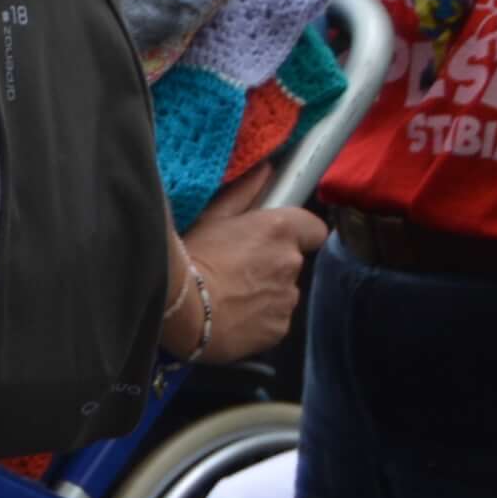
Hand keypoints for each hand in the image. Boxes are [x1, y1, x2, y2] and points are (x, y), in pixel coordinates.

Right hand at [178, 198, 324, 364]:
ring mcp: (287, 298)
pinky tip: (230, 316)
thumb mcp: (209, 218)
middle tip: (234, 267)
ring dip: (263, 292)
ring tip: (228, 294)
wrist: (182, 312)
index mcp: (279, 230)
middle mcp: (291, 262)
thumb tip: (266, 168)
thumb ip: (244, 192)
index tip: (274, 237)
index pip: (314, 228)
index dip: (298, 233)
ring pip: (281, 291)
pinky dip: (258, 318)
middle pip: (291, 261)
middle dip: (270, 263)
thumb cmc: (190, 259)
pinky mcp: (279, 329)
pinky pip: (273, 319)